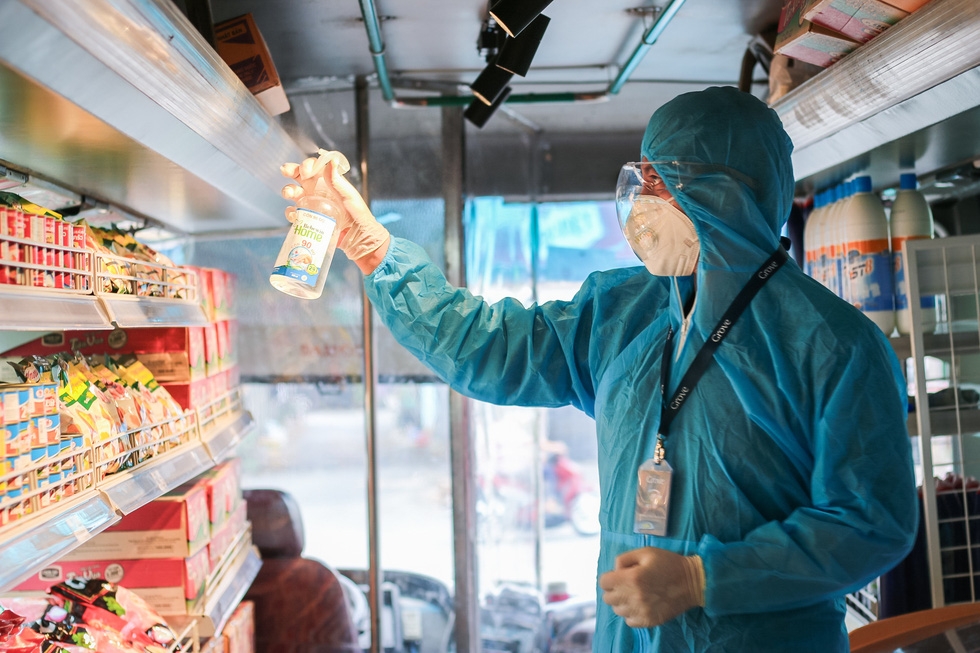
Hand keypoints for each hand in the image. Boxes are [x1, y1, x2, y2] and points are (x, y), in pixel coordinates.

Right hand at [281, 150, 389, 273]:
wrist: (359, 240)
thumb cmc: (359, 217)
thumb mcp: (350, 198)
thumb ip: (338, 182)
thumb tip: (330, 161)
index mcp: (329, 182)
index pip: (315, 167)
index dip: (307, 164)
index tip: (306, 171)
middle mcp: (318, 191)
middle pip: (300, 176)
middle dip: (290, 171)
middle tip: (286, 171)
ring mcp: (312, 204)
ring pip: (294, 193)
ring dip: (288, 190)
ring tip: (290, 194)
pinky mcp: (308, 219)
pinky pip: (294, 214)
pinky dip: (290, 213)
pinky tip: (294, 214)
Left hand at [599, 547, 703, 627]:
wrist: (693, 582)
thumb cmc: (668, 563)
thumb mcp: (646, 552)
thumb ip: (625, 559)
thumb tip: (615, 570)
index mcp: (632, 578)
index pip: (604, 582)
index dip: (609, 577)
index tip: (618, 576)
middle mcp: (634, 596)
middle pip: (608, 598)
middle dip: (614, 589)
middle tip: (626, 585)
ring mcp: (642, 610)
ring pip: (617, 610)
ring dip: (622, 602)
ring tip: (634, 595)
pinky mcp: (649, 621)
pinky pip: (629, 621)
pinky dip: (631, 614)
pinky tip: (639, 605)